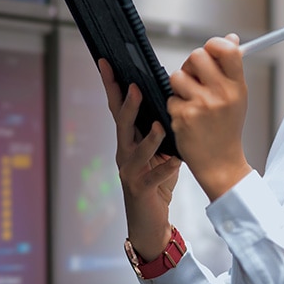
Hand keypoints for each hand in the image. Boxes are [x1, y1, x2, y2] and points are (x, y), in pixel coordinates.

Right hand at [98, 59, 180, 257]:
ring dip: (148, 137)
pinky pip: (154, 177)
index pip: (117, 107)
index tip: (107, 63)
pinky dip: (165, 168)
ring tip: (161, 125)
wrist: (149, 220)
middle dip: (127, 104)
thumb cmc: (156, 181)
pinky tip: (176, 161)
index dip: (112, 85)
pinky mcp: (141, 189)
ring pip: (135, 150)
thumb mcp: (158, 150)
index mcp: (127, 139)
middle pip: (121, 124)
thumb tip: (168, 97)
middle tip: (135, 86)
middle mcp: (123, 152)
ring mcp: (129, 171)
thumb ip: (159, 127)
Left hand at [168, 34, 252, 199]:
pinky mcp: (183, 116)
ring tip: (190, 100)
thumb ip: (231, 67)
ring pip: (177, 76)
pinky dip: (175, 105)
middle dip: (191, 64)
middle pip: (197, 56)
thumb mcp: (237, 96)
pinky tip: (186, 118)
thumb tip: (231, 38)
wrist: (220, 163)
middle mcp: (221, 94)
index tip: (210, 51)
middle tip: (194, 76)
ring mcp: (201, 105)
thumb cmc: (226, 127)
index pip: (226, 49)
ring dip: (179, 86)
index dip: (214, 44)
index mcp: (237, 86)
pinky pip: (170, 98)